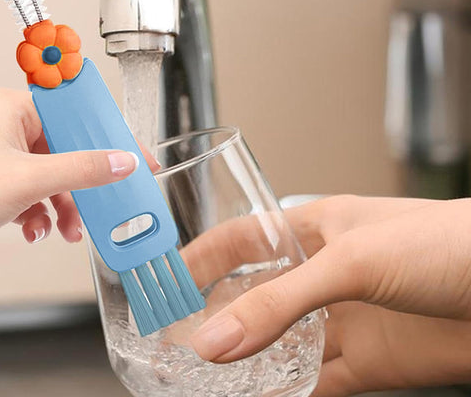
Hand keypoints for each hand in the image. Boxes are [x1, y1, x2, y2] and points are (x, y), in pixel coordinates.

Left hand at [0, 88, 158, 321]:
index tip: (132, 153)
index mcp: (12, 108)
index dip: (106, 135)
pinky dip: (43, 216)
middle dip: (82, 186)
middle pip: (67, 151)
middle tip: (107, 199)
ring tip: (69, 229)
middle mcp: (6, 129)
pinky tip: (37, 231)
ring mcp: (2, 159)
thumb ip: (84, 169)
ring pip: (54, 179)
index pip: (73, 113)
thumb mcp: (31, 179)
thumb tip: (122, 161)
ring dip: (65, 208)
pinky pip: (37, 197)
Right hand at [186, 195, 470, 394]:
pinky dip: (286, 393)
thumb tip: (214, 339)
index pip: (242, 240)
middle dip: (217, 316)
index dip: (201, 257)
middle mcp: (324, 274)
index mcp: (315, 229)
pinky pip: (315, 380)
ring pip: (281, 343)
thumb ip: (280, 302)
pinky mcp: (367, 361)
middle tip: (177, 339)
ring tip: (206, 376)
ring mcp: (344, 319)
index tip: (165, 280)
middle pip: (255, 296)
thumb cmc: (447, 243)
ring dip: (248, 359)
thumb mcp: (350, 262)